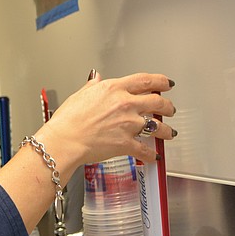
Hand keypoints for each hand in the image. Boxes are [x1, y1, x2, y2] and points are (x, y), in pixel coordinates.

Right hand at [38, 72, 176, 171]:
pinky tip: (154, 156)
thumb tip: (96, 79)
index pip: (145, 80)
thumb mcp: (79, 95)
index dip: (161, 81)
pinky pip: (145, 150)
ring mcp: (128, 124)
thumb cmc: (67, 120)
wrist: (64, 140)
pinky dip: (151, 155)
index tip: (166, 83)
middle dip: (168, 106)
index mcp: (114, 89)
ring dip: (166, 130)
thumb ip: (92, 86)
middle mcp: (125, 104)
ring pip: (157, 126)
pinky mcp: (126, 144)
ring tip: (169, 132)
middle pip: (157, 101)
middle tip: (170, 108)